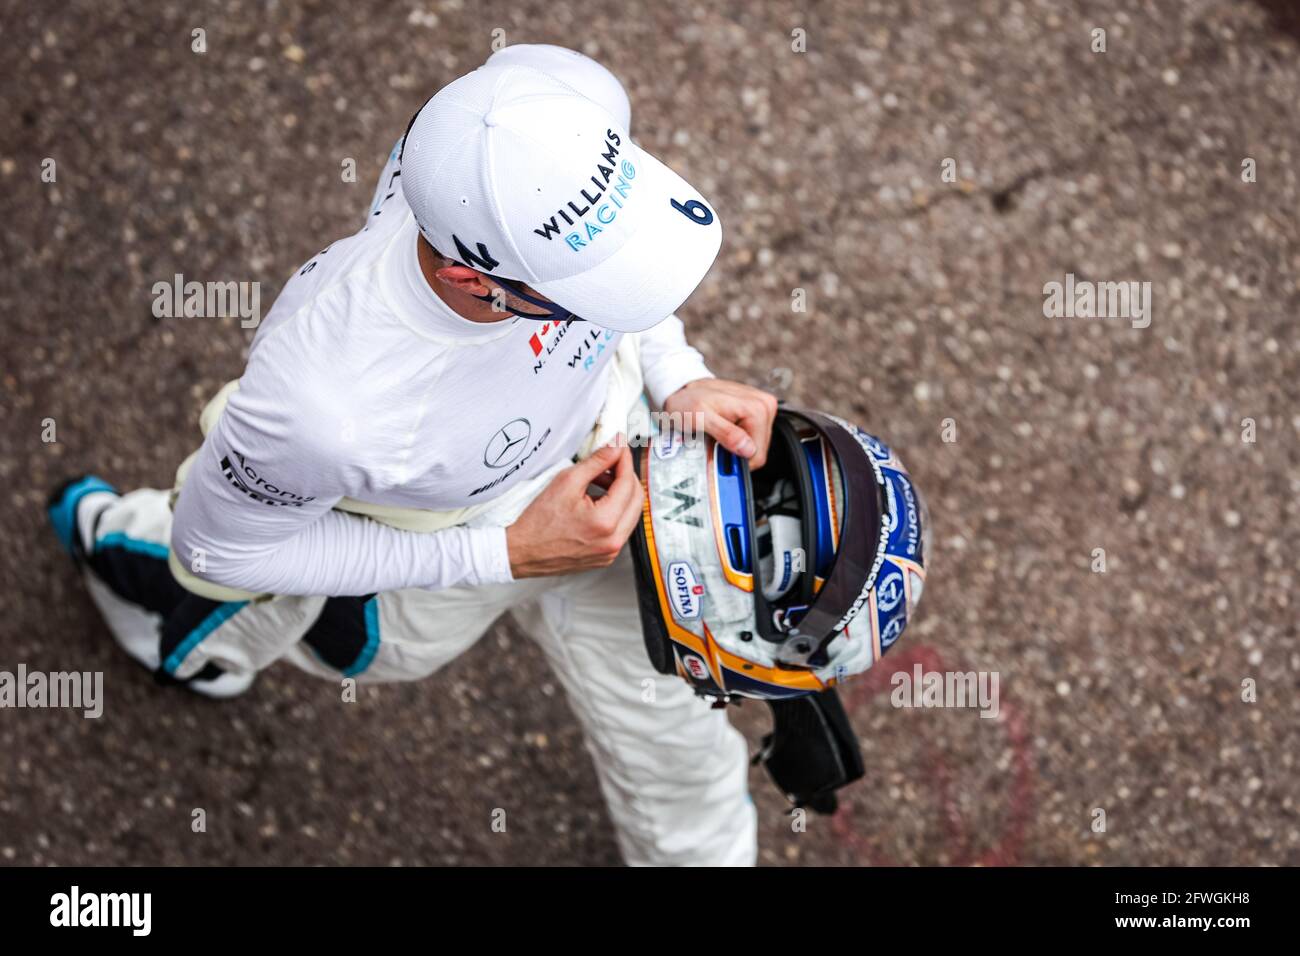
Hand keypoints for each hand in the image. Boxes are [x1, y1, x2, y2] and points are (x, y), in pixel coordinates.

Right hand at [506, 440, 644, 577]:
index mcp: (605, 522)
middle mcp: (613, 540)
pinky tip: (596, 501)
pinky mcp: (606, 556)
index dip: (624, 459)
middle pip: (636, 498)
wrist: (522, 551)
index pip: (628, 482)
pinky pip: (621, 527)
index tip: (618, 448)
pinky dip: (615, 511)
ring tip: (599, 481)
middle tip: (610, 462)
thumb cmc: (537, 523)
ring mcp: (611, 551)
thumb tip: (615, 448)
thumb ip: (596, 462)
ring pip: (631, 513)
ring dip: (621, 493)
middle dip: (625, 475)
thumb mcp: (567, 482)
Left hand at [662, 378, 778, 467]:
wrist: (682, 390)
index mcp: (757, 408)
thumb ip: (725, 433)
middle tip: (713, 445)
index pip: (757, 454)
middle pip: (756, 451)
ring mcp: (762, 409)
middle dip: (734, 454)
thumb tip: (749, 449)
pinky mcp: (756, 414)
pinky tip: (721, 433)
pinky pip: (750, 439)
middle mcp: (765, 406)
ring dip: (733, 448)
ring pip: (753, 447)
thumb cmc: (687, 402)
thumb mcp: (700, 418)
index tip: (716, 455)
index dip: (735, 460)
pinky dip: (734, 441)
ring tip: (715, 437)